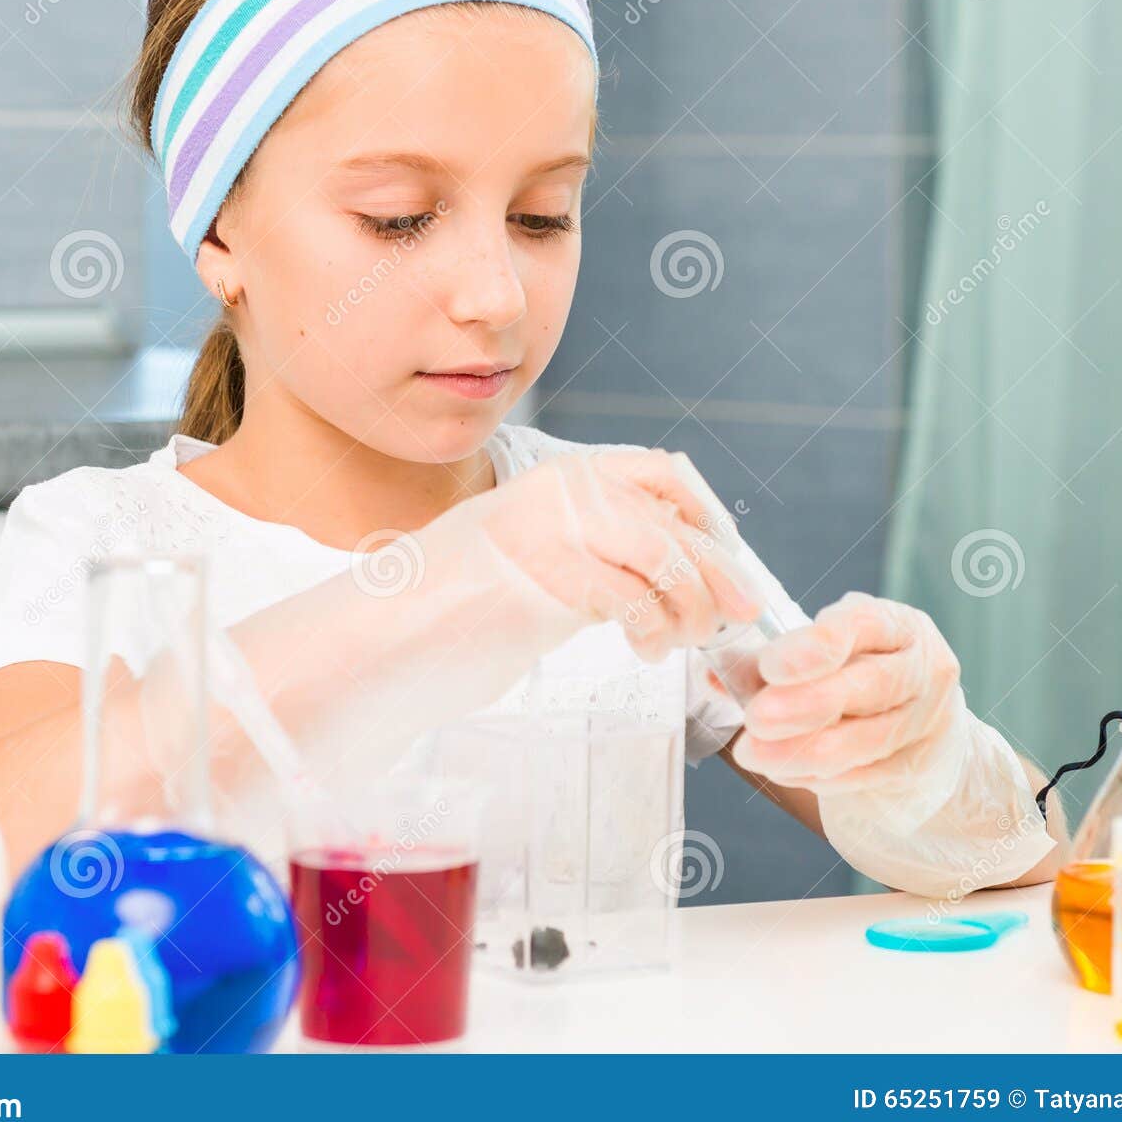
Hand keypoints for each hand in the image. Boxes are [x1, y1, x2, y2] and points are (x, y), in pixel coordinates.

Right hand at [422, 447, 762, 663]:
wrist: (382, 635)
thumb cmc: (460, 608)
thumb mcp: (542, 558)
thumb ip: (598, 548)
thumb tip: (681, 566)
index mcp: (562, 479)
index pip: (661, 472)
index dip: (706, 514)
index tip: (729, 558)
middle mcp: (559, 493)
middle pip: (670, 521)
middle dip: (717, 573)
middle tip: (739, 614)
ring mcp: (549, 529)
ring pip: (660, 556)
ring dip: (690, 606)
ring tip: (683, 639)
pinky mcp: (542, 575)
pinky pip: (630, 598)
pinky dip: (653, 628)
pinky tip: (646, 649)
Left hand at [731, 591, 962, 795]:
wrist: (920, 714)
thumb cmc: (858, 667)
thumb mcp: (828, 645)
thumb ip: (774, 654)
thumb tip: (717, 674)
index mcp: (897, 624)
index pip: (861, 626)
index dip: (813, 648)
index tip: (770, 667)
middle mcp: (922, 668)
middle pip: (870, 686)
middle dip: (806, 705)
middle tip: (756, 718)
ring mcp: (926, 720)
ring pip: (867, 740)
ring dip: (803, 751)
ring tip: (753, 753)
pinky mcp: (915, 766)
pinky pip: (864, 776)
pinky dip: (816, 776)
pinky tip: (780, 769)